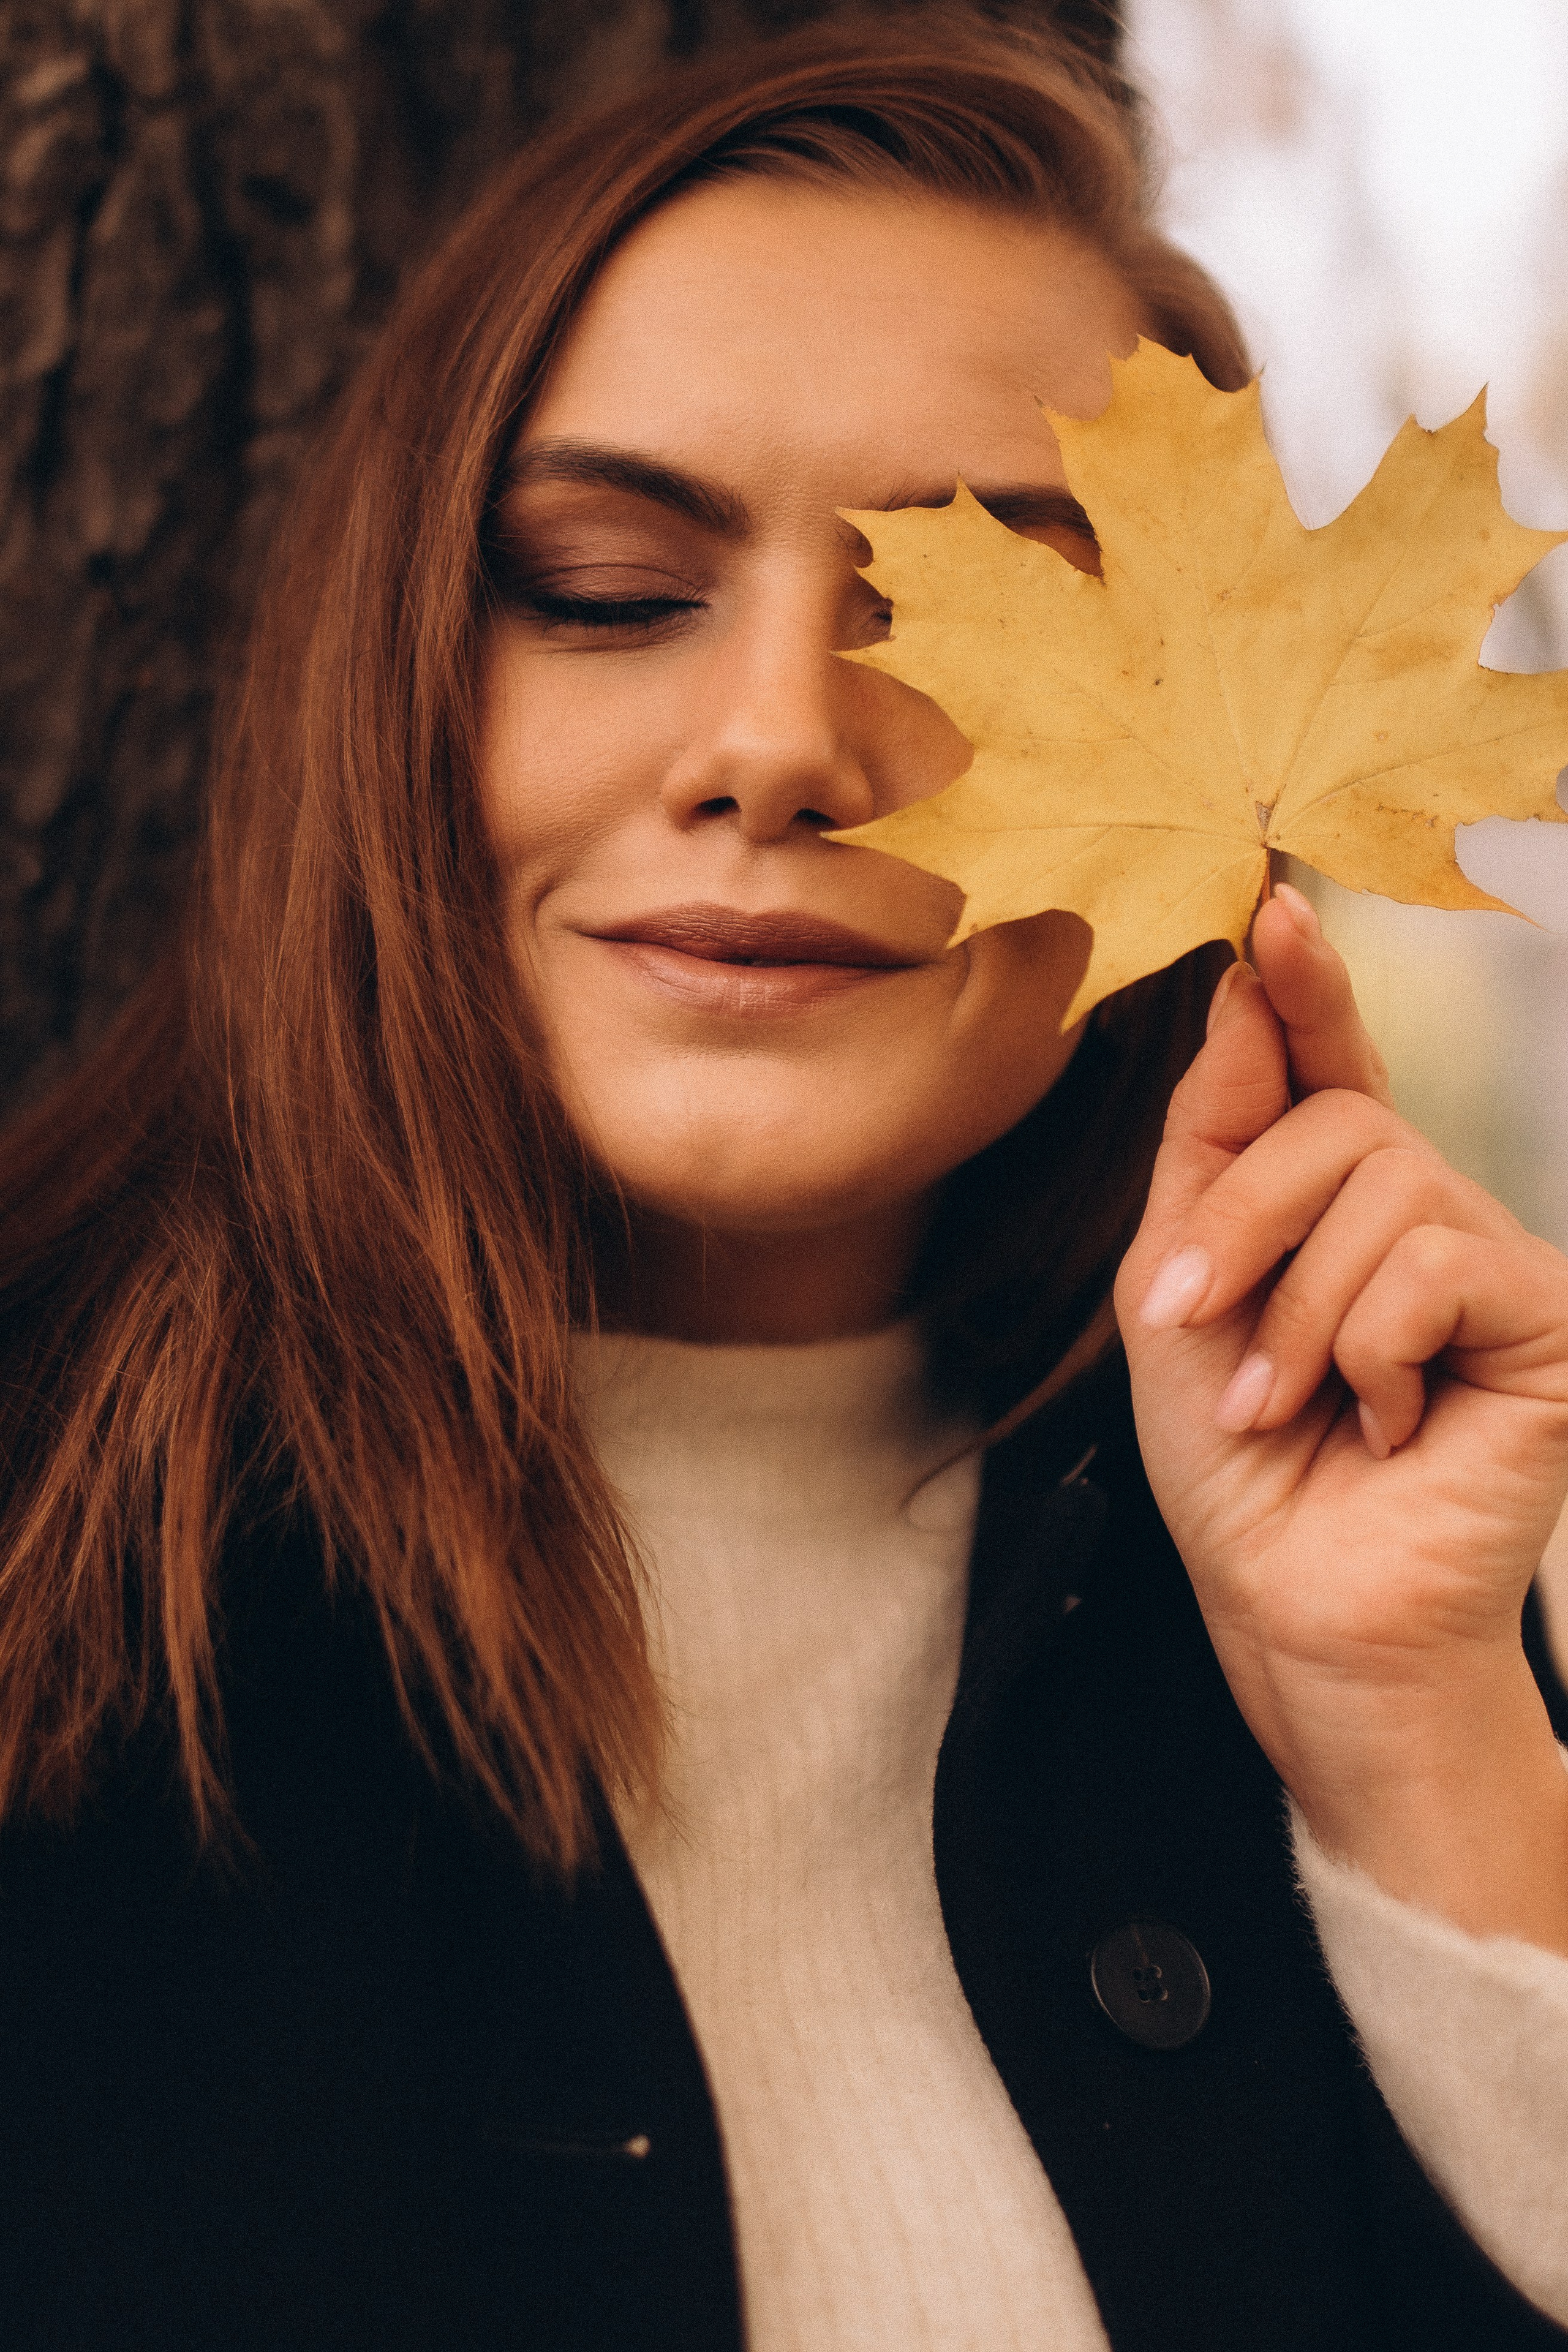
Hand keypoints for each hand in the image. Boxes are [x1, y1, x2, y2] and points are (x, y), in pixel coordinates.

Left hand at [1115, 884, 1567, 1950]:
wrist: (1296, 1604)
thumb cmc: (1236, 1463)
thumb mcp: (1178, 1288)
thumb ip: (1212, 1144)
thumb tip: (1241, 996)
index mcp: (1333, 1202)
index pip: (1330, 1063)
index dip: (1305, 985)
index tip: (1269, 907)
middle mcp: (1424, 1213)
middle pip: (1335, 1122)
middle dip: (1239, 1224)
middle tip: (1195, 1325)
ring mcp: (1493, 1260)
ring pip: (1383, 1192)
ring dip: (1297, 1313)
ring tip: (1291, 1404)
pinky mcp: (1547, 1317)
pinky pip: (1437, 1263)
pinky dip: (1371, 1348)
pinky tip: (1385, 1420)